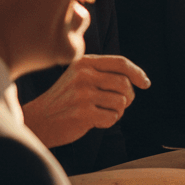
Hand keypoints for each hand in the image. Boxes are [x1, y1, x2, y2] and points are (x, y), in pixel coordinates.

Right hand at [22, 55, 150, 147]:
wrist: (38, 120)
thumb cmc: (66, 99)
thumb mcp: (80, 76)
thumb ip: (105, 73)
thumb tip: (139, 79)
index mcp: (85, 62)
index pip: (121, 63)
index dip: (137, 73)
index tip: (146, 84)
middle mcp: (84, 75)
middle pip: (125, 83)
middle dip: (128, 96)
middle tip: (118, 104)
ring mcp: (82, 94)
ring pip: (121, 102)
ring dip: (116, 111)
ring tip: (99, 112)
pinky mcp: (82, 113)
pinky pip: (112, 118)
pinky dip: (108, 122)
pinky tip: (93, 121)